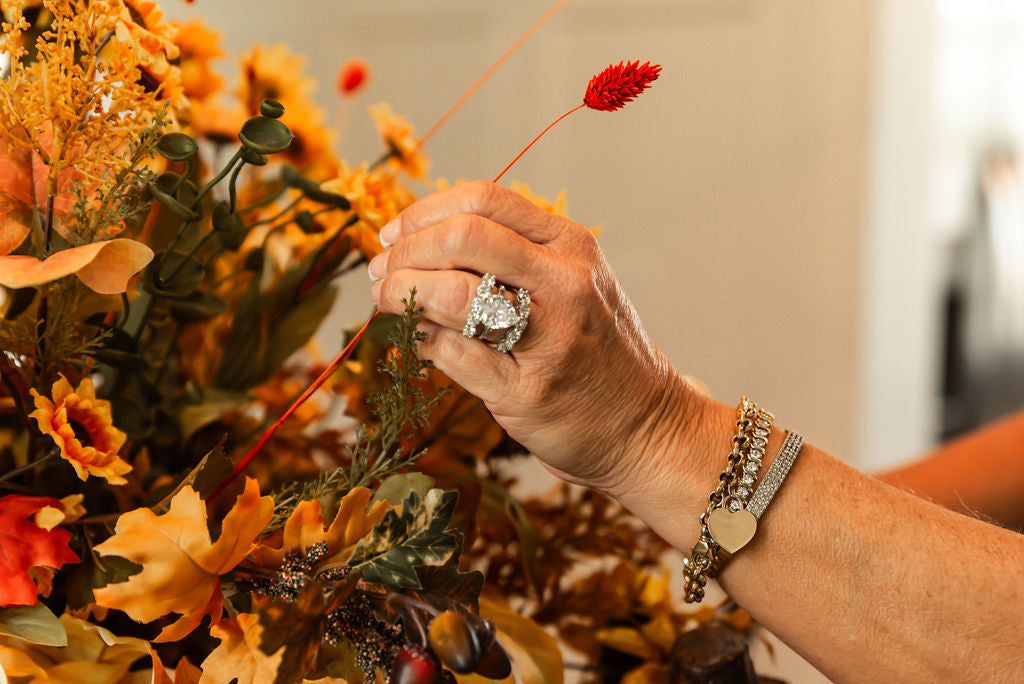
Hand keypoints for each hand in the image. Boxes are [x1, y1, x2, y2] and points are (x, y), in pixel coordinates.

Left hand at [369, 181, 697, 495]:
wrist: (646, 426)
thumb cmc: (597, 348)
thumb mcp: (573, 281)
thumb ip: (511, 255)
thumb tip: (418, 241)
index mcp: (572, 246)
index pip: (484, 200)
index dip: (424, 211)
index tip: (394, 232)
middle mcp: (565, 284)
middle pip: (462, 238)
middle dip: (406, 250)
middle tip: (381, 269)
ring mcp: (550, 339)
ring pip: (452, 295)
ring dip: (402, 294)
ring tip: (386, 301)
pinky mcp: (528, 391)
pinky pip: (453, 354)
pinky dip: (423, 341)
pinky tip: (418, 340)